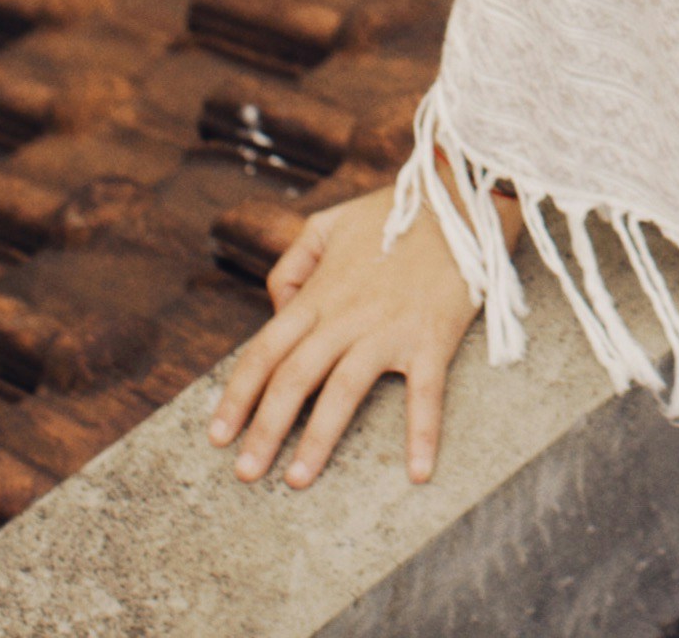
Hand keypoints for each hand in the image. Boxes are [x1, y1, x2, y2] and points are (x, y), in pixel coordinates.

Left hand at [205, 184, 481, 488]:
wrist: (461, 198)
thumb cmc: (394, 212)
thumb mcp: (329, 224)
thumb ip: (292, 264)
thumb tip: (276, 310)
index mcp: (319, 293)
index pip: (264, 352)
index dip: (236, 396)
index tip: (217, 436)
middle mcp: (346, 316)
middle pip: (293, 379)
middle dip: (264, 430)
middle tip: (246, 474)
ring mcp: (389, 329)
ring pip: (343, 391)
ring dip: (318, 439)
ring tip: (297, 480)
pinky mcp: (432, 338)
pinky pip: (425, 394)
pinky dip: (422, 434)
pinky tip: (416, 472)